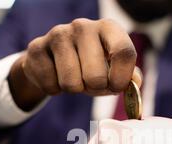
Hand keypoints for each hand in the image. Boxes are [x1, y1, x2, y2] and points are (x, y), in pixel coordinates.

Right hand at [8, 18, 141, 110]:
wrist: (52, 61)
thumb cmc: (90, 66)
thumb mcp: (113, 69)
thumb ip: (128, 76)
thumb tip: (135, 82)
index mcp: (108, 28)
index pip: (124, 52)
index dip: (122, 78)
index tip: (116, 88)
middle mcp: (83, 26)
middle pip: (96, 75)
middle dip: (94, 88)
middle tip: (90, 82)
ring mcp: (58, 34)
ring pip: (71, 83)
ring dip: (74, 90)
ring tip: (73, 78)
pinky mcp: (36, 48)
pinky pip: (51, 85)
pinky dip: (54, 89)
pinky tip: (55, 76)